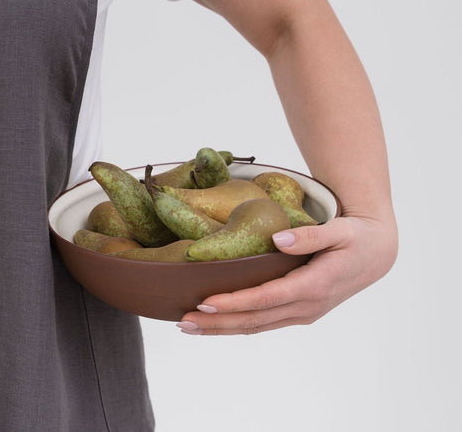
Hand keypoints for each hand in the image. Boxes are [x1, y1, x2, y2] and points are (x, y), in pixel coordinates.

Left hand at [175, 214, 397, 334]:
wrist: (377, 253)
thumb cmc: (356, 237)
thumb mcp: (339, 230)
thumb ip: (309, 235)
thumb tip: (278, 240)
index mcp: (314, 286)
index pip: (265, 298)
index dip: (235, 302)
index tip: (205, 301)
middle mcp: (307, 306)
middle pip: (254, 319)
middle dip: (217, 322)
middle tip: (183, 322)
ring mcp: (303, 313)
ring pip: (256, 326)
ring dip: (221, 329)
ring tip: (188, 327)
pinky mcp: (299, 313)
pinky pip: (263, 323)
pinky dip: (236, 325)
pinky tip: (214, 324)